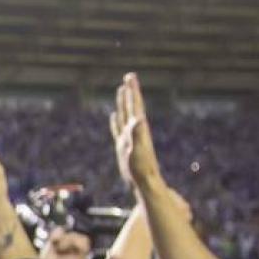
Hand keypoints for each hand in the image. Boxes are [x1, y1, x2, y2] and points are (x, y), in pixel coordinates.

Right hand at [109, 72, 162, 190]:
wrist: (144, 182)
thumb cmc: (142, 169)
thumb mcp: (138, 151)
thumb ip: (138, 135)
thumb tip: (139, 119)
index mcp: (138, 128)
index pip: (135, 105)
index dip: (133, 91)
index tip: (131, 76)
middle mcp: (134, 130)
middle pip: (131, 106)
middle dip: (130, 91)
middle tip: (129, 76)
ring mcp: (128, 137)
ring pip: (125, 114)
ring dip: (124, 102)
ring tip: (122, 90)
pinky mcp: (123, 145)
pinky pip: (118, 128)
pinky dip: (116, 120)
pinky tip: (114, 115)